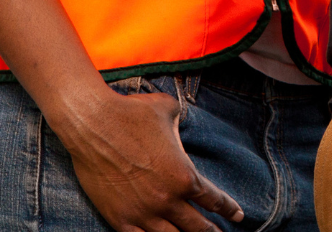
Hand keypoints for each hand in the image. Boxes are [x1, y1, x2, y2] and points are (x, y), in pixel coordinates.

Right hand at [54, 88, 242, 231]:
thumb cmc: (133, 113)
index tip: (238, 216)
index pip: (214, 200)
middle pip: (196, 226)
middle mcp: (167, 199)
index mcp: (185, 176)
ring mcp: (142, 212)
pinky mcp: (119, 218)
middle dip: (210, 231)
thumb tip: (180, 121)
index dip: (228, 209)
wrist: (93, 123)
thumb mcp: (170, 111)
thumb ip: (181, 123)